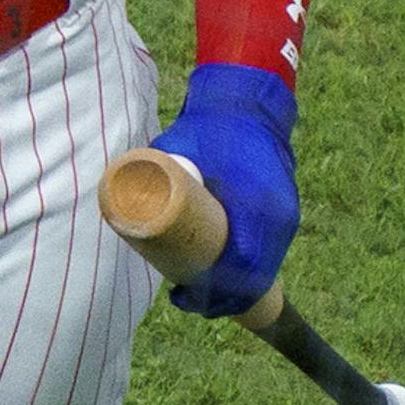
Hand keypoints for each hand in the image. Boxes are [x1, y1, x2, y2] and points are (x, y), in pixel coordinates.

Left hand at [150, 62, 299, 316]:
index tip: (182, 294)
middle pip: (254, 279)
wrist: (249, 105)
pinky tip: (227, 283)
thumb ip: (153, 173)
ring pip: (264, 271)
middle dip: (221, 299)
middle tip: (185, 300)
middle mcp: (276, 217)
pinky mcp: (285, 217)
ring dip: (235, 290)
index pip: (240, 267)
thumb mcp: (179, 147)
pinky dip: (249, 274)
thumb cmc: (211, 128)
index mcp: (253, 205)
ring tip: (201, 297)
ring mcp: (285, 218)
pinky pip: (269, 256)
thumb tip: (119, 200)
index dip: (211, 290)